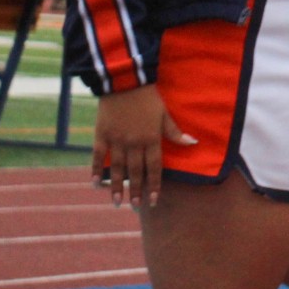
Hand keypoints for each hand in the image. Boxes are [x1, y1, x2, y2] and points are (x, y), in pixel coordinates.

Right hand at [93, 84, 195, 208]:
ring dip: (117, 187)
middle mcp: (134, 143)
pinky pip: (99, 156)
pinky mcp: (102, 134)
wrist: (125, 81)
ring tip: (117, 202)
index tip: (154, 201)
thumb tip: (193, 143)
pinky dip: (97, 170)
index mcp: (151, 138)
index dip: (155, 185)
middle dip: (136, 191)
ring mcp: (117, 140)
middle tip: (135, 207)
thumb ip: (175, 132)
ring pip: (118, 168)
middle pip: (136, 172)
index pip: (154, 167)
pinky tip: (96, 184)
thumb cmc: (148, 98)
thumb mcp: (164, 113)